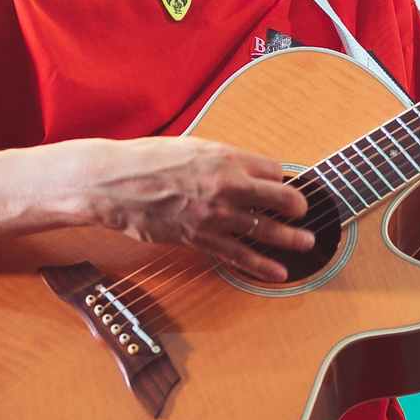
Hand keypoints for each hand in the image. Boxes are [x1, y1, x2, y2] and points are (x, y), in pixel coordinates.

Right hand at [72, 137, 314, 283]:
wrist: (113, 184)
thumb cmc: (147, 160)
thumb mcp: (191, 147)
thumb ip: (221, 158)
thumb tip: (241, 168)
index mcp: (226, 157)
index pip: (273, 169)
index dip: (283, 179)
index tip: (286, 186)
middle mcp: (227, 185)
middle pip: (281, 198)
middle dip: (299, 207)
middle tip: (305, 212)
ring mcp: (216, 214)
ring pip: (267, 230)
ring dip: (291, 239)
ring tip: (306, 243)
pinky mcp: (200, 238)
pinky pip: (240, 255)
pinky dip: (263, 266)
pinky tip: (278, 273)